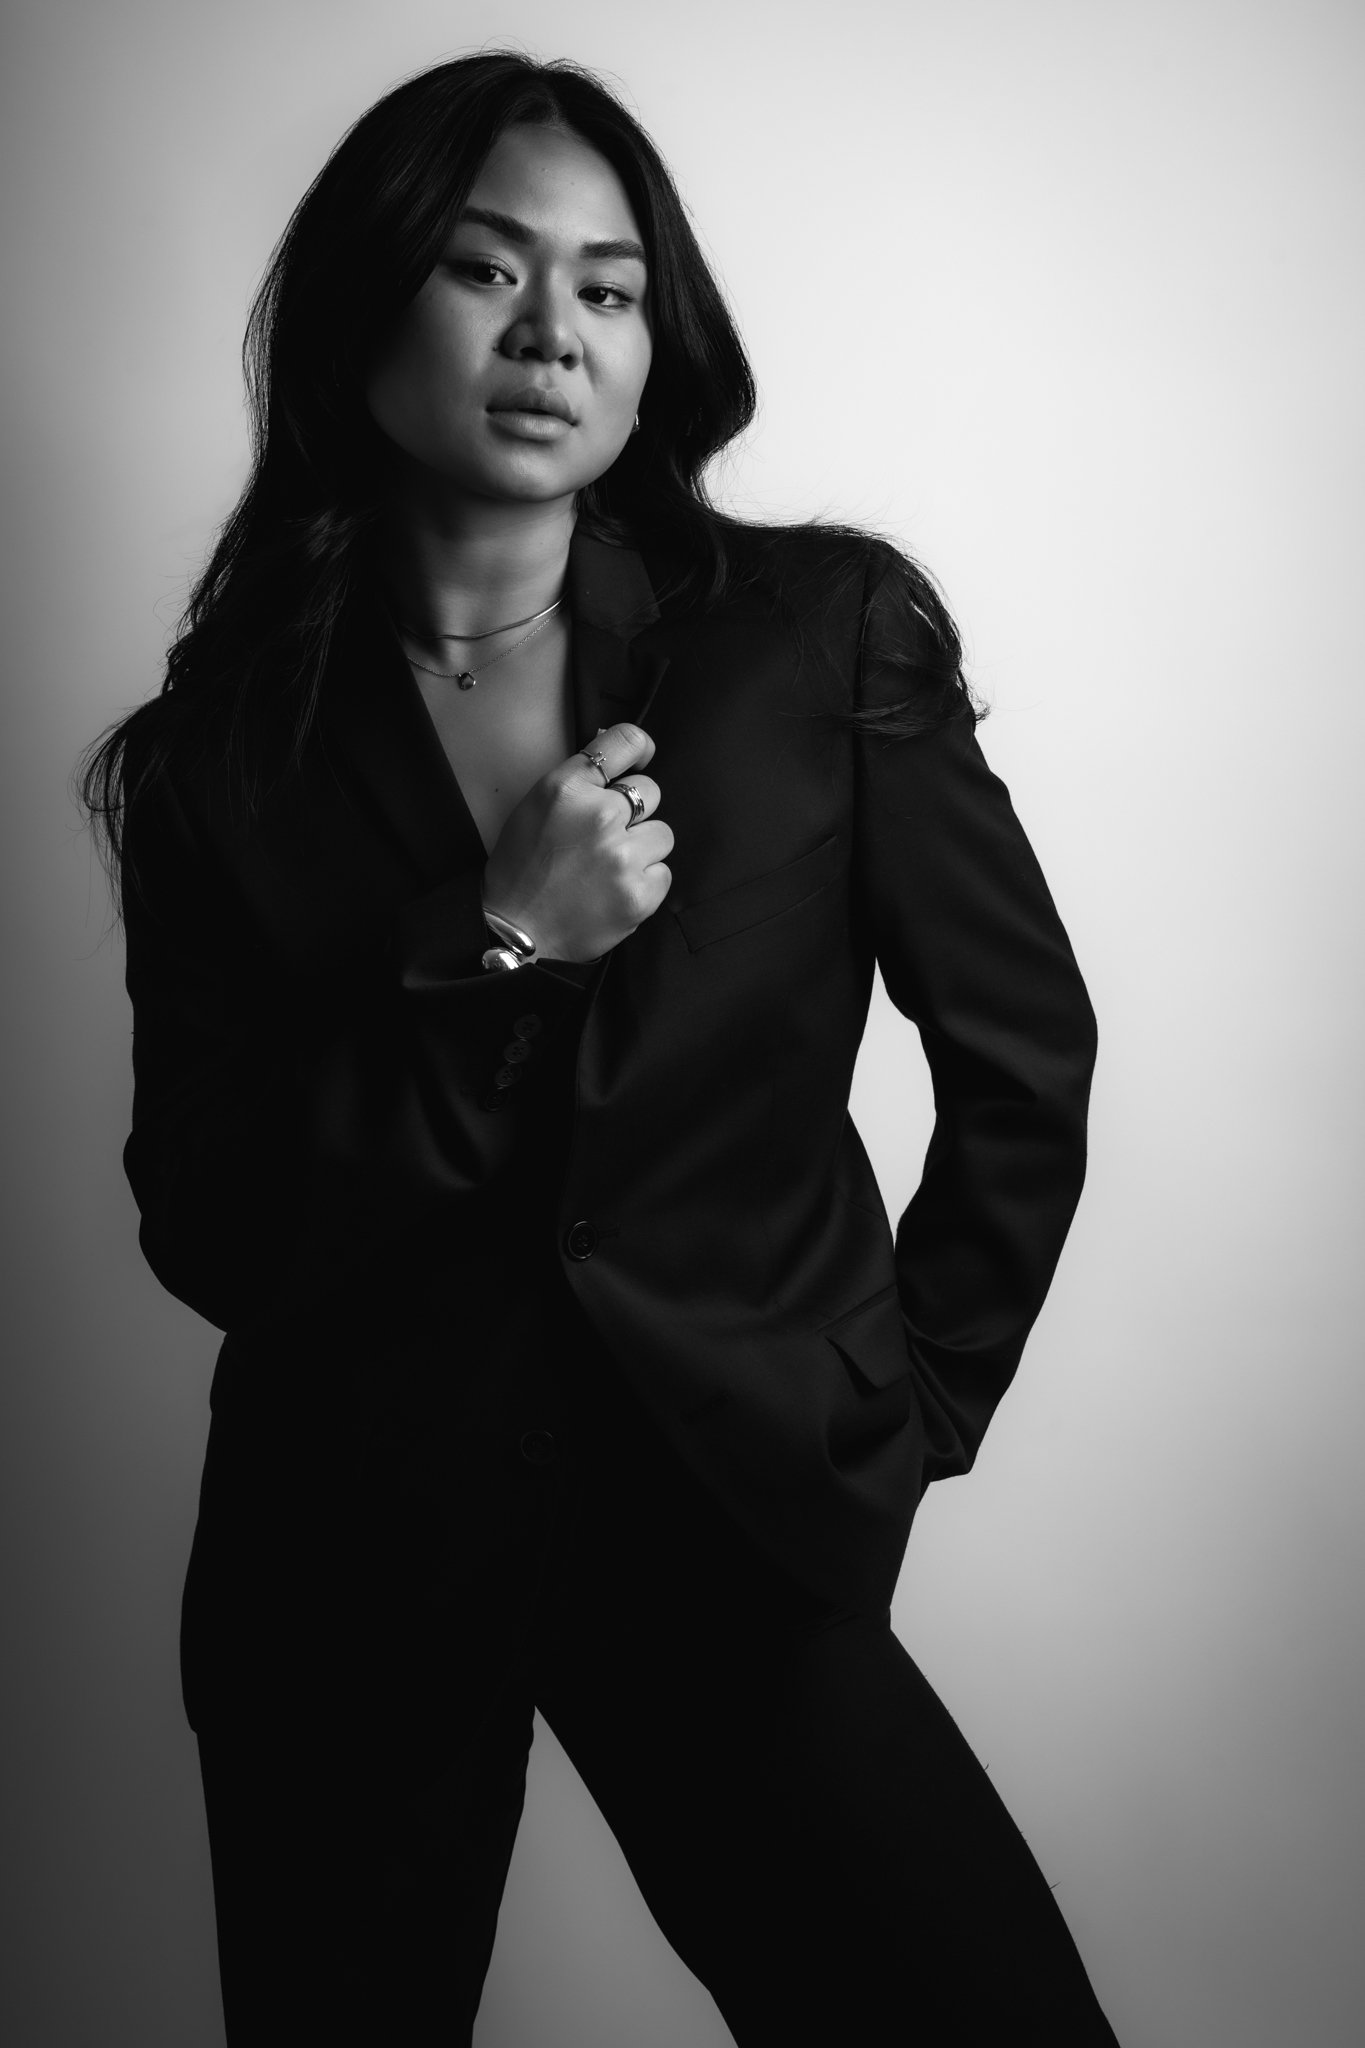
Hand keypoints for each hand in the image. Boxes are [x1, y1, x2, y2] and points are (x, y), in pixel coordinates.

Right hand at [481, 724, 673, 963]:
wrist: (516, 931)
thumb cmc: (521, 869)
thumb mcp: (535, 807)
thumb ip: (578, 782)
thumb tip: (619, 762)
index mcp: (568, 790)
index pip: (625, 742)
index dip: (640, 747)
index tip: (643, 756)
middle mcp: (600, 816)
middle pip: (651, 791)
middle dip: (634, 811)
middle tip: (607, 835)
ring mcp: (623, 857)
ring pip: (662, 834)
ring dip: (643, 848)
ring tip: (610, 867)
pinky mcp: (641, 894)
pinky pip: (663, 872)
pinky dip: (645, 882)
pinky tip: (615, 890)